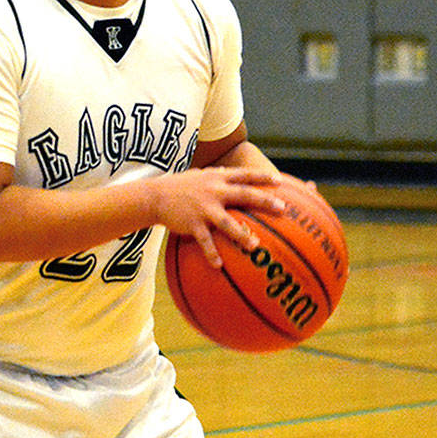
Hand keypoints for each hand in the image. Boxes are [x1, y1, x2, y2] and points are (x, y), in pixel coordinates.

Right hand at [150, 167, 284, 267]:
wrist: (155, 196)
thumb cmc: (180, 186)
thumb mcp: (199, 175)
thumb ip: (217, 175)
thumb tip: (232, 172)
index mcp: (217, 178)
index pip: (244, 175)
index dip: (262, 177)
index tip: (279, 181)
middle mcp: (213, 191)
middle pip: (243, 195)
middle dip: (264, 201)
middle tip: (282, 208)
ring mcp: (203, 208)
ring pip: (227, 222)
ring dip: (242, 234)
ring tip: (255, 245)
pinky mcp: (192, 223)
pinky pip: (205, 240)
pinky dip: (211, 253)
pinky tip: (218, 265)